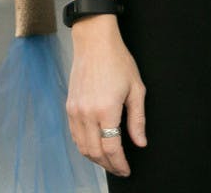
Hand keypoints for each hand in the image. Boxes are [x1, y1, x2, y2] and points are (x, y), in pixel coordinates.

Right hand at [66, 17, 146, 177]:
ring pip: (82, 147)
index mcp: (106, 109)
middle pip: (95, 152)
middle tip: (120, 169)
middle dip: (108, 165)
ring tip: (109, 161)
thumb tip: (140, 142)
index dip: (120, 164)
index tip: (127, 170)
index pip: (111, 148)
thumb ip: (138, 119)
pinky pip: (75, 135)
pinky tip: (95, 146)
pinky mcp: (69, 106)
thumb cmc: (118, 60)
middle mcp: (87, 113)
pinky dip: (84, 146)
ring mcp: (75, 111)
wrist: (94, 41)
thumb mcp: (136, 88)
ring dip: (95, 158)